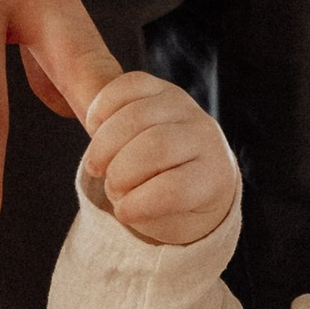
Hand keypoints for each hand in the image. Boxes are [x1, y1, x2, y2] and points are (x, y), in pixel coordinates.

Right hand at [79, 72, 239, 247]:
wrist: (194, 166)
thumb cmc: (180, 204)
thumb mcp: (172, 223)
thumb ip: (150, 213)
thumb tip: (120, 196)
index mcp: (214, 175)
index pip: (175, 189)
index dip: (138, 204)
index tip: (123, 214)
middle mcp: (204, 134)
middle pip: (154, 147)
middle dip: (120, 173)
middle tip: (112, 189)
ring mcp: (182, 105)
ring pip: (136, 115)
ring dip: (104, 146)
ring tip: (98, 166)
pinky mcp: (160, 87)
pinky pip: (127, 85)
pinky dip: (102, 108)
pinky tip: (95, 130)